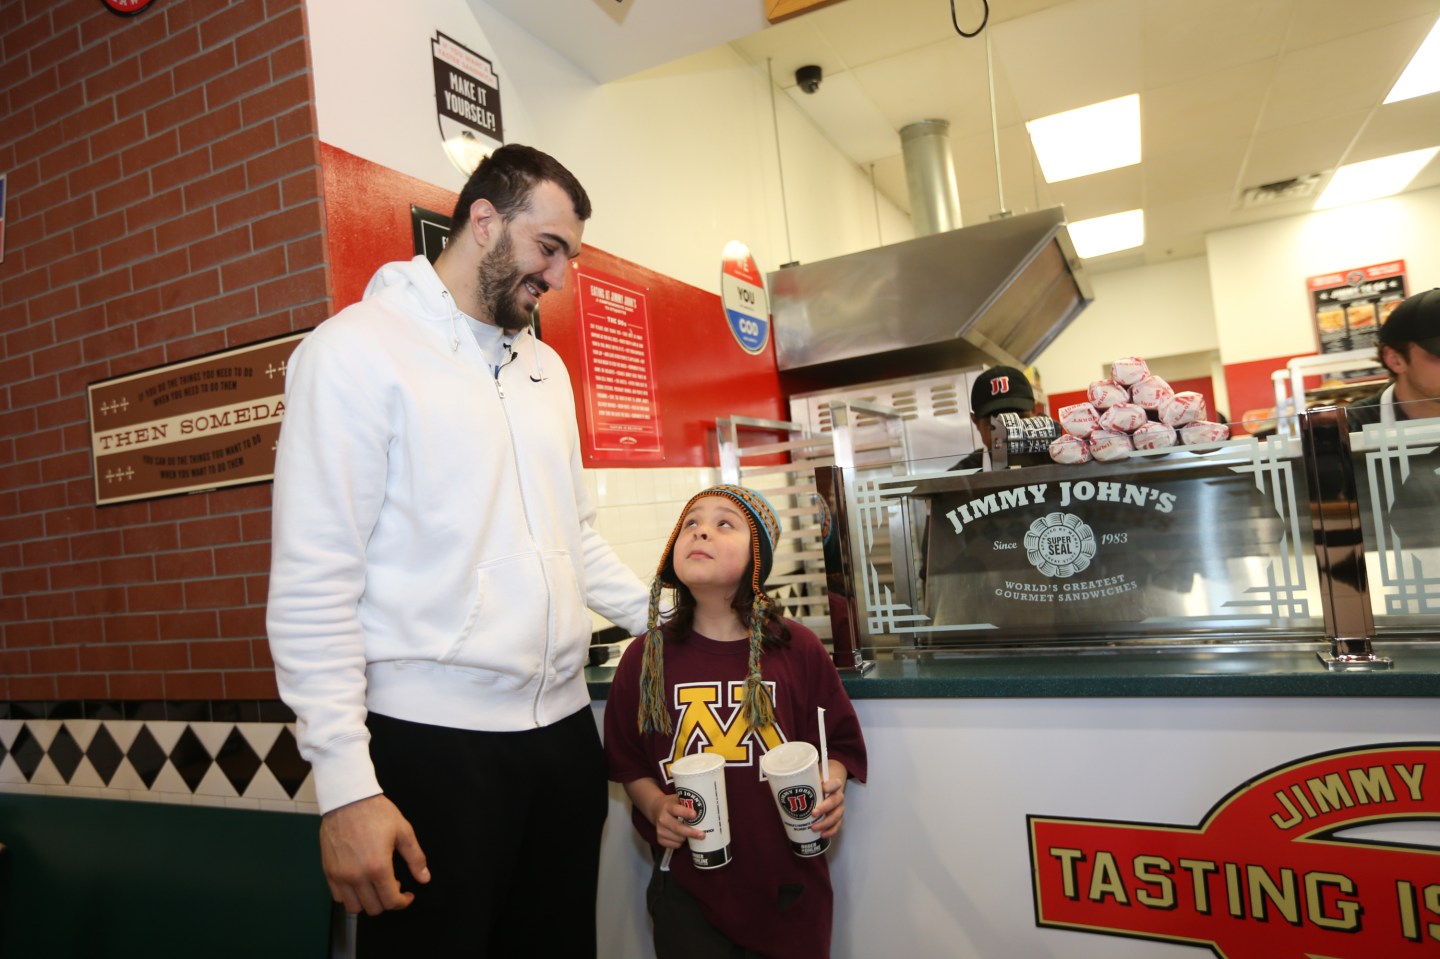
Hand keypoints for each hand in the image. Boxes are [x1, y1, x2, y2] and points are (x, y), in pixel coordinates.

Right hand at [319, 793, 429, 915]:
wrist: (348, 799)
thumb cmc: (376, 812)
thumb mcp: (403, 831)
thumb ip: (416, 858)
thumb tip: (424, 878)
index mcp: (378, 867)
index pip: (392, 901)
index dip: (403, 902)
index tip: (407, 895)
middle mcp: (357, 876)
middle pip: (374, 908)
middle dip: (388, 901)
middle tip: (393, 885)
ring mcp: (340, 875)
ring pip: (355, 907)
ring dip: (368, 902)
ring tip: (376, 885)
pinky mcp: (328, 871)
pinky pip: (339, 897)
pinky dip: (350, 896)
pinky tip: (360, 883)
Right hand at [644, 790, 706, 849]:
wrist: (656, 809)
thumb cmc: (673, 804)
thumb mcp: (678, 799)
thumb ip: (688, 802)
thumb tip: (708, 808)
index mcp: (668, 806)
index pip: (676, 809)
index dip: (685, 812)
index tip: (695, 815)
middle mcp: (662, 818)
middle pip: (677, 828)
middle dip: (690, 832)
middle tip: (702, 835)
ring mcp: (659, 829)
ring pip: (677, 838)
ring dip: (686, 838)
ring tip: (692, 834)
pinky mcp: (659, 838)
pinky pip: (673, 845)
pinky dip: (680, 844)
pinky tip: (682, 838)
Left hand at [810, 760, 847, 838]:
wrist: (827, 792)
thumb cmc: (816, 788)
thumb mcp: (812, 783)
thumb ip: (803, 785)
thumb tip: (780, 789)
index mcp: (833, 786)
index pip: (836, 783)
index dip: (830, 786)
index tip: (822, 788)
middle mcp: (838, 797)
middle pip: (835, 802)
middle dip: (824, 808)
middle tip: (813, 814)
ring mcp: (839, 809)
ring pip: (836, 816)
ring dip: (825, 823)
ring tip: (814, 828)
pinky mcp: (838, 819)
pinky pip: (837, 826)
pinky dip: (830, 831)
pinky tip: (822, 835)